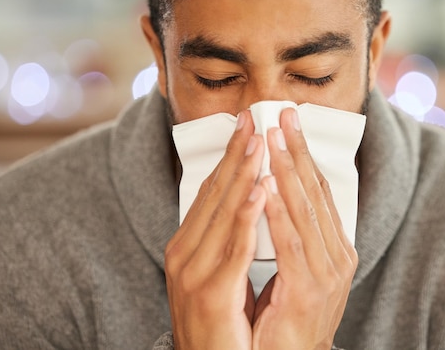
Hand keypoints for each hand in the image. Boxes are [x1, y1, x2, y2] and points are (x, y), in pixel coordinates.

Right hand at [164, 111, 265, 349]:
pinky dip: (247, 216)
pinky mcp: (211, 293)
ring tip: (260, 142)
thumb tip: (248, 203)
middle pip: (214, 194)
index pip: (209, 192)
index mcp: (185, 246)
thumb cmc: (220, 323)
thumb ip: (227, 239)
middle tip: (253, 120)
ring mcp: (193, 273)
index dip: (229, 158)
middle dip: (236, 154)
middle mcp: (183, 253)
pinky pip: (234, 248)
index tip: (246, 128)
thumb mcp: (218, 273)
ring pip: (223, 212)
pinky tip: (261, 190)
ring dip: (243, 174)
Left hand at [252, 108, 357, 349]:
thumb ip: (294, 232)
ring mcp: (328, 273)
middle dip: (298, 151)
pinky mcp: (309, 291)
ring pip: (306, 211)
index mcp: (335, 247)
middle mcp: (338, 255)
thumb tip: (278, 191)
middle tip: (283, 115)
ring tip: (274, 139)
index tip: (288, 124)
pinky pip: (292, 245)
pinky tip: (268, 187)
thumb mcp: (297, 267)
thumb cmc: (286, 315)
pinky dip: (279, 213)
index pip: (320, 191)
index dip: (304, 155)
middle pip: (317, 192)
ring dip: (288, 171)